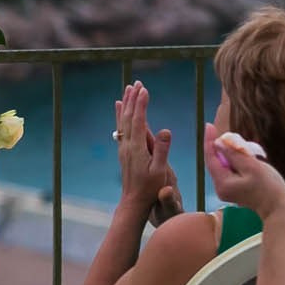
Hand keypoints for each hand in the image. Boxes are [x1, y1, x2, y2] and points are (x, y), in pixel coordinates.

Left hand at [112, 82, 173, 211]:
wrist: (133, 202)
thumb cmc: (150, 189)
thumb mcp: (160, 171)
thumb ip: (162, 150)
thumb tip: (165, 130)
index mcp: (137, 148)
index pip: (138, 120)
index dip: (141, 104)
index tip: (144, 89)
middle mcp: (127, 145)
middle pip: (128, 116)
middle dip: (132, 98)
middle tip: (137, 82)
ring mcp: (123, 147)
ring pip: (122, 120)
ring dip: (125, 103)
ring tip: (128, 88)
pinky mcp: (123, 151)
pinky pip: (120, 127)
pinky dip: (120, 114)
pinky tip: (118, 107)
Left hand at [204, 120, 284, 219]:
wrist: (279, 209)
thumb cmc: (269, 188)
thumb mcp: (252, 167)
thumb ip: (234, 154)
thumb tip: (219, 143)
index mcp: (222, 183)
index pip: (211, 158)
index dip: (209, 140)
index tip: (209, 125)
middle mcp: (221, 187)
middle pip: (217, 161)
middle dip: (224, 147)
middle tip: (235, 137)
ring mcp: (227, 190)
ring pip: (225, 165)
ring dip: (233, 154)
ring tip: (247, 150)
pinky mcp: (234, 190)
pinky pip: (232, 170)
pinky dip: (238, 162)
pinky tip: (249, 158)